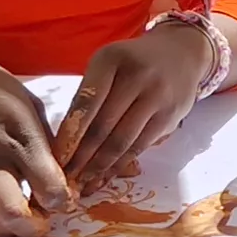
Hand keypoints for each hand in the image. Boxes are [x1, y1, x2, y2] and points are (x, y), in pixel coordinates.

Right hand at [0, 40, 70, 236]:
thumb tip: (62, 172)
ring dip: (9, 229)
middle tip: (43, 216)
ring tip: (19, 217)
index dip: (63, 200)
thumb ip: (47, 142)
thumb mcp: (29, 104)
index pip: (50, 189)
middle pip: (16, 216)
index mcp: (21, 139)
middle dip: (36, 226)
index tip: (65, 195)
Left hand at [56, 22, 217, 191]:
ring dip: (99, 167)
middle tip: (66, 178)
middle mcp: (136, 76)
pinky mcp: (170, 117)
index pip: (86, 102)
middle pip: (103, 126)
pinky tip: (105, 176)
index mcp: (111, 59)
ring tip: (83, 184)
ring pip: (121, 141)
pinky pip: (139, 147)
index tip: (57, 158)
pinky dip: (119, 165)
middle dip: (81, 157)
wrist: (179, 53)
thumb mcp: (107, 65)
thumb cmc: (132, 63)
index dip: (70, 134)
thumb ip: (89, 95)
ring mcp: (156, 97)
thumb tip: (67, 142)